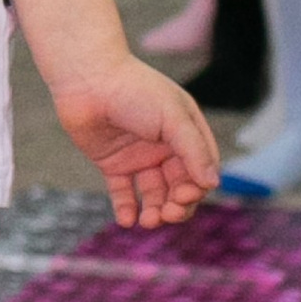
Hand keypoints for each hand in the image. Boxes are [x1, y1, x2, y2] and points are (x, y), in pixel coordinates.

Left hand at [51, 56, 221, 229]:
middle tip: (167, 215)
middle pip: (179, 186)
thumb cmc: (134, 90)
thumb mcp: (172, 117)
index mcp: (185, 133)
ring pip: (154, 194)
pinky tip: (127, 220)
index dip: (197, 188)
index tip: (184, 195)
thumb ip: (194, 150)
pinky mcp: (113, 163)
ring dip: (155, 211)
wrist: (87, 79)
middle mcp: (165, 147)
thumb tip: (212, 184)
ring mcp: (139, 156)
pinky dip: (127, 208)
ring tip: (148, 222)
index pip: (201, 170)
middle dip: (177, 205)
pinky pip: (124, 193)